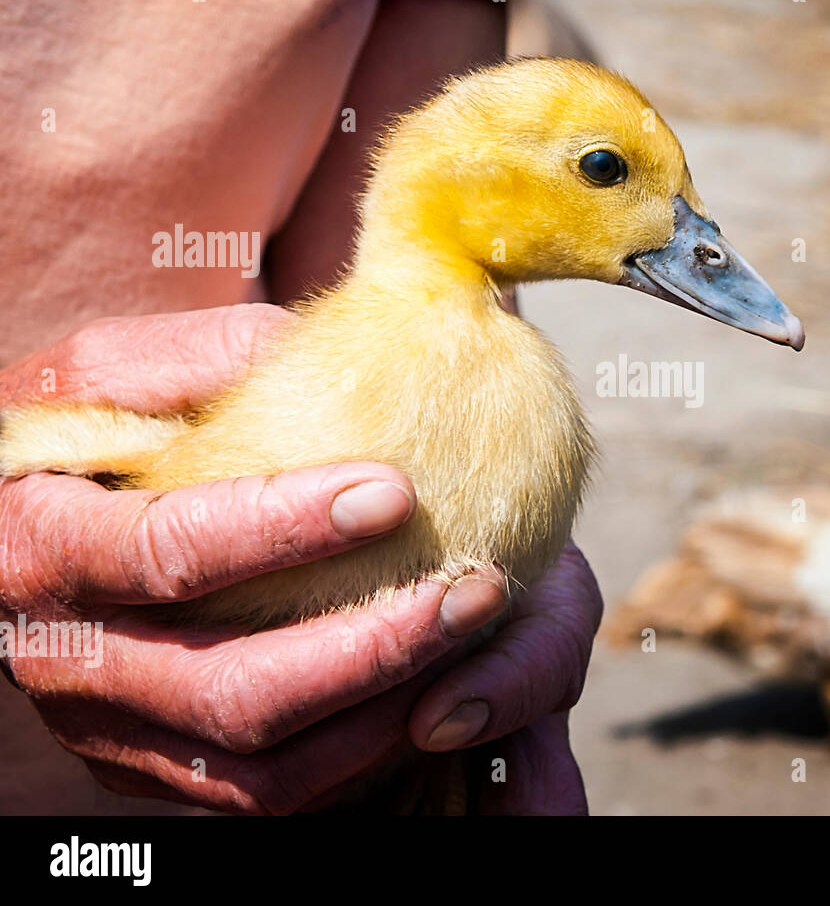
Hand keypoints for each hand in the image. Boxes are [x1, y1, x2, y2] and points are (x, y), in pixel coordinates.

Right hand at [0, 306, 599, 813]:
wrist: (33, 517)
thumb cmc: (85, 427)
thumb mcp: (115, 368)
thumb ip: (200, 355)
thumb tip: (312, 346)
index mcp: (40, 549)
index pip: (163, 553)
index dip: (279, 526)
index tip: (397, 489)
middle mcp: (72, 662)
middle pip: (230, 689)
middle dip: (368, 644)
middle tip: (475, 588)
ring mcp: (117, 733)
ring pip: (262, 766)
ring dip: (384, 709)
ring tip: (474, 635)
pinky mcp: (160, 770)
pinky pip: (271, 794)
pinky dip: (362, 754)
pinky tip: (433, 687)